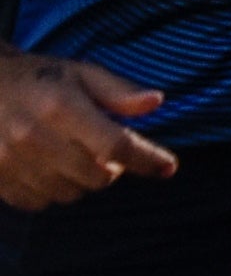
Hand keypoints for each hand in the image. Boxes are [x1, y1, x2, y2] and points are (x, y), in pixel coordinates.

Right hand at [0, 52, 177, 208]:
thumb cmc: (39, 79)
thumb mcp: (81, 72)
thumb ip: (119, 91)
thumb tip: (156, 102)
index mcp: (61, 108)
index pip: (115, 145)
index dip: (147, 159)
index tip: (168, 167)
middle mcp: (35, 138)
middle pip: (98, 177)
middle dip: (112, 167)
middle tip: (104, 148)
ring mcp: (11, 163)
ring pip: (71, 194)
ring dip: (82, 179)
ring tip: (72, 154)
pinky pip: (40, 202)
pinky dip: (53, 190)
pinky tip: (48, 166)